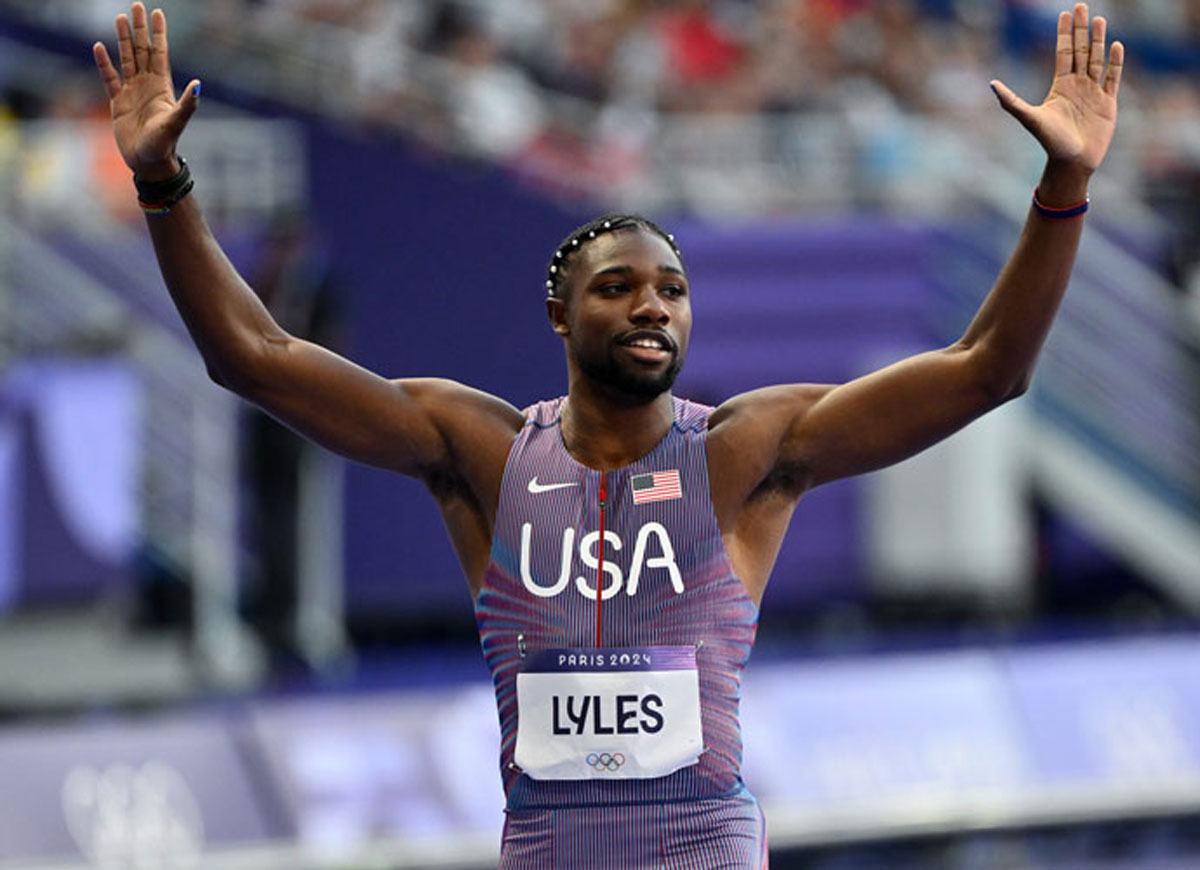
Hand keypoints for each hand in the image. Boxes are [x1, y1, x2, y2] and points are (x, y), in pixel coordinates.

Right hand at [93, 3, 199, 179]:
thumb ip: (188, 103)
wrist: (148, 163)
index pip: (160, 53)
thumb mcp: (176, 122)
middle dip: (140, 28)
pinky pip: (109, 78)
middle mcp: (147, 85)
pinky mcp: (118, 103)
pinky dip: (104, 63)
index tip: (157, 12)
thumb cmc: (164, 145)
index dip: (158, 33)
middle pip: (143, 50)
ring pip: (127, 59)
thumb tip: (199, 83)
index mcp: (162, 86)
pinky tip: (99, 46)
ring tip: (120, 18)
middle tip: (136, 5)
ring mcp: (132, 92)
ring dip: (124, 39)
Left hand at [990, 3, 1122, 175]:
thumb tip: (992, 84)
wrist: (1072, 163)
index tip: (1064, 13)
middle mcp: (1077, 85)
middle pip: (1081, 50)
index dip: (1064, 33)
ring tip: (1100, 19)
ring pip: (1097, 59)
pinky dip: (1115, 62)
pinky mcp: (1108, 102)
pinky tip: (1117, 45)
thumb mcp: (1030, 119)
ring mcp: (1094, 92)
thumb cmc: (1050, 143)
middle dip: (1081, 29)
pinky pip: (1113, 78)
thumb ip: (1011, 102)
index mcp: (1060, 86)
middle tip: (1081, 6)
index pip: (1063, 53)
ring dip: (1099, 40)